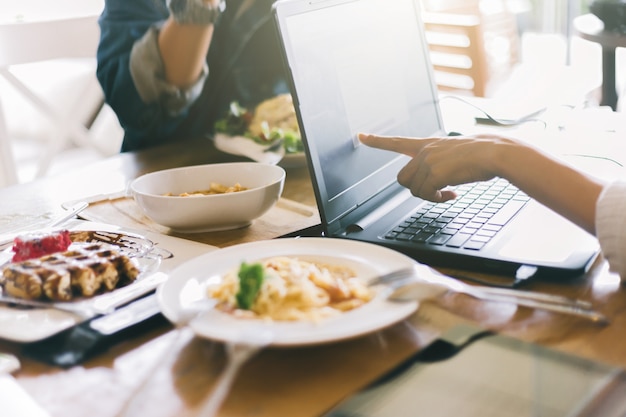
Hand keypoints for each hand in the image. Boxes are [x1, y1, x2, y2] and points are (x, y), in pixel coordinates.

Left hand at [358, 133, 506, 201]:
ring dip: (429, 196)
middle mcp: (424, 151)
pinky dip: (438, 199)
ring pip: (414, 189)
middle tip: (435, 190)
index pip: (397, 141)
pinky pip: (426, 195)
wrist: (494, 153)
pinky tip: (452, 195)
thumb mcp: (453, 152)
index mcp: (428, 144)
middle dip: (415, 188)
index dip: (377, 141)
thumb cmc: (480, 155)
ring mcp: (428, 161)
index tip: (361, 136)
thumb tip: (434, 181)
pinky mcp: (435, 173)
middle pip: (402, 178)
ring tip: (447, 192)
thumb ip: (437, 161)